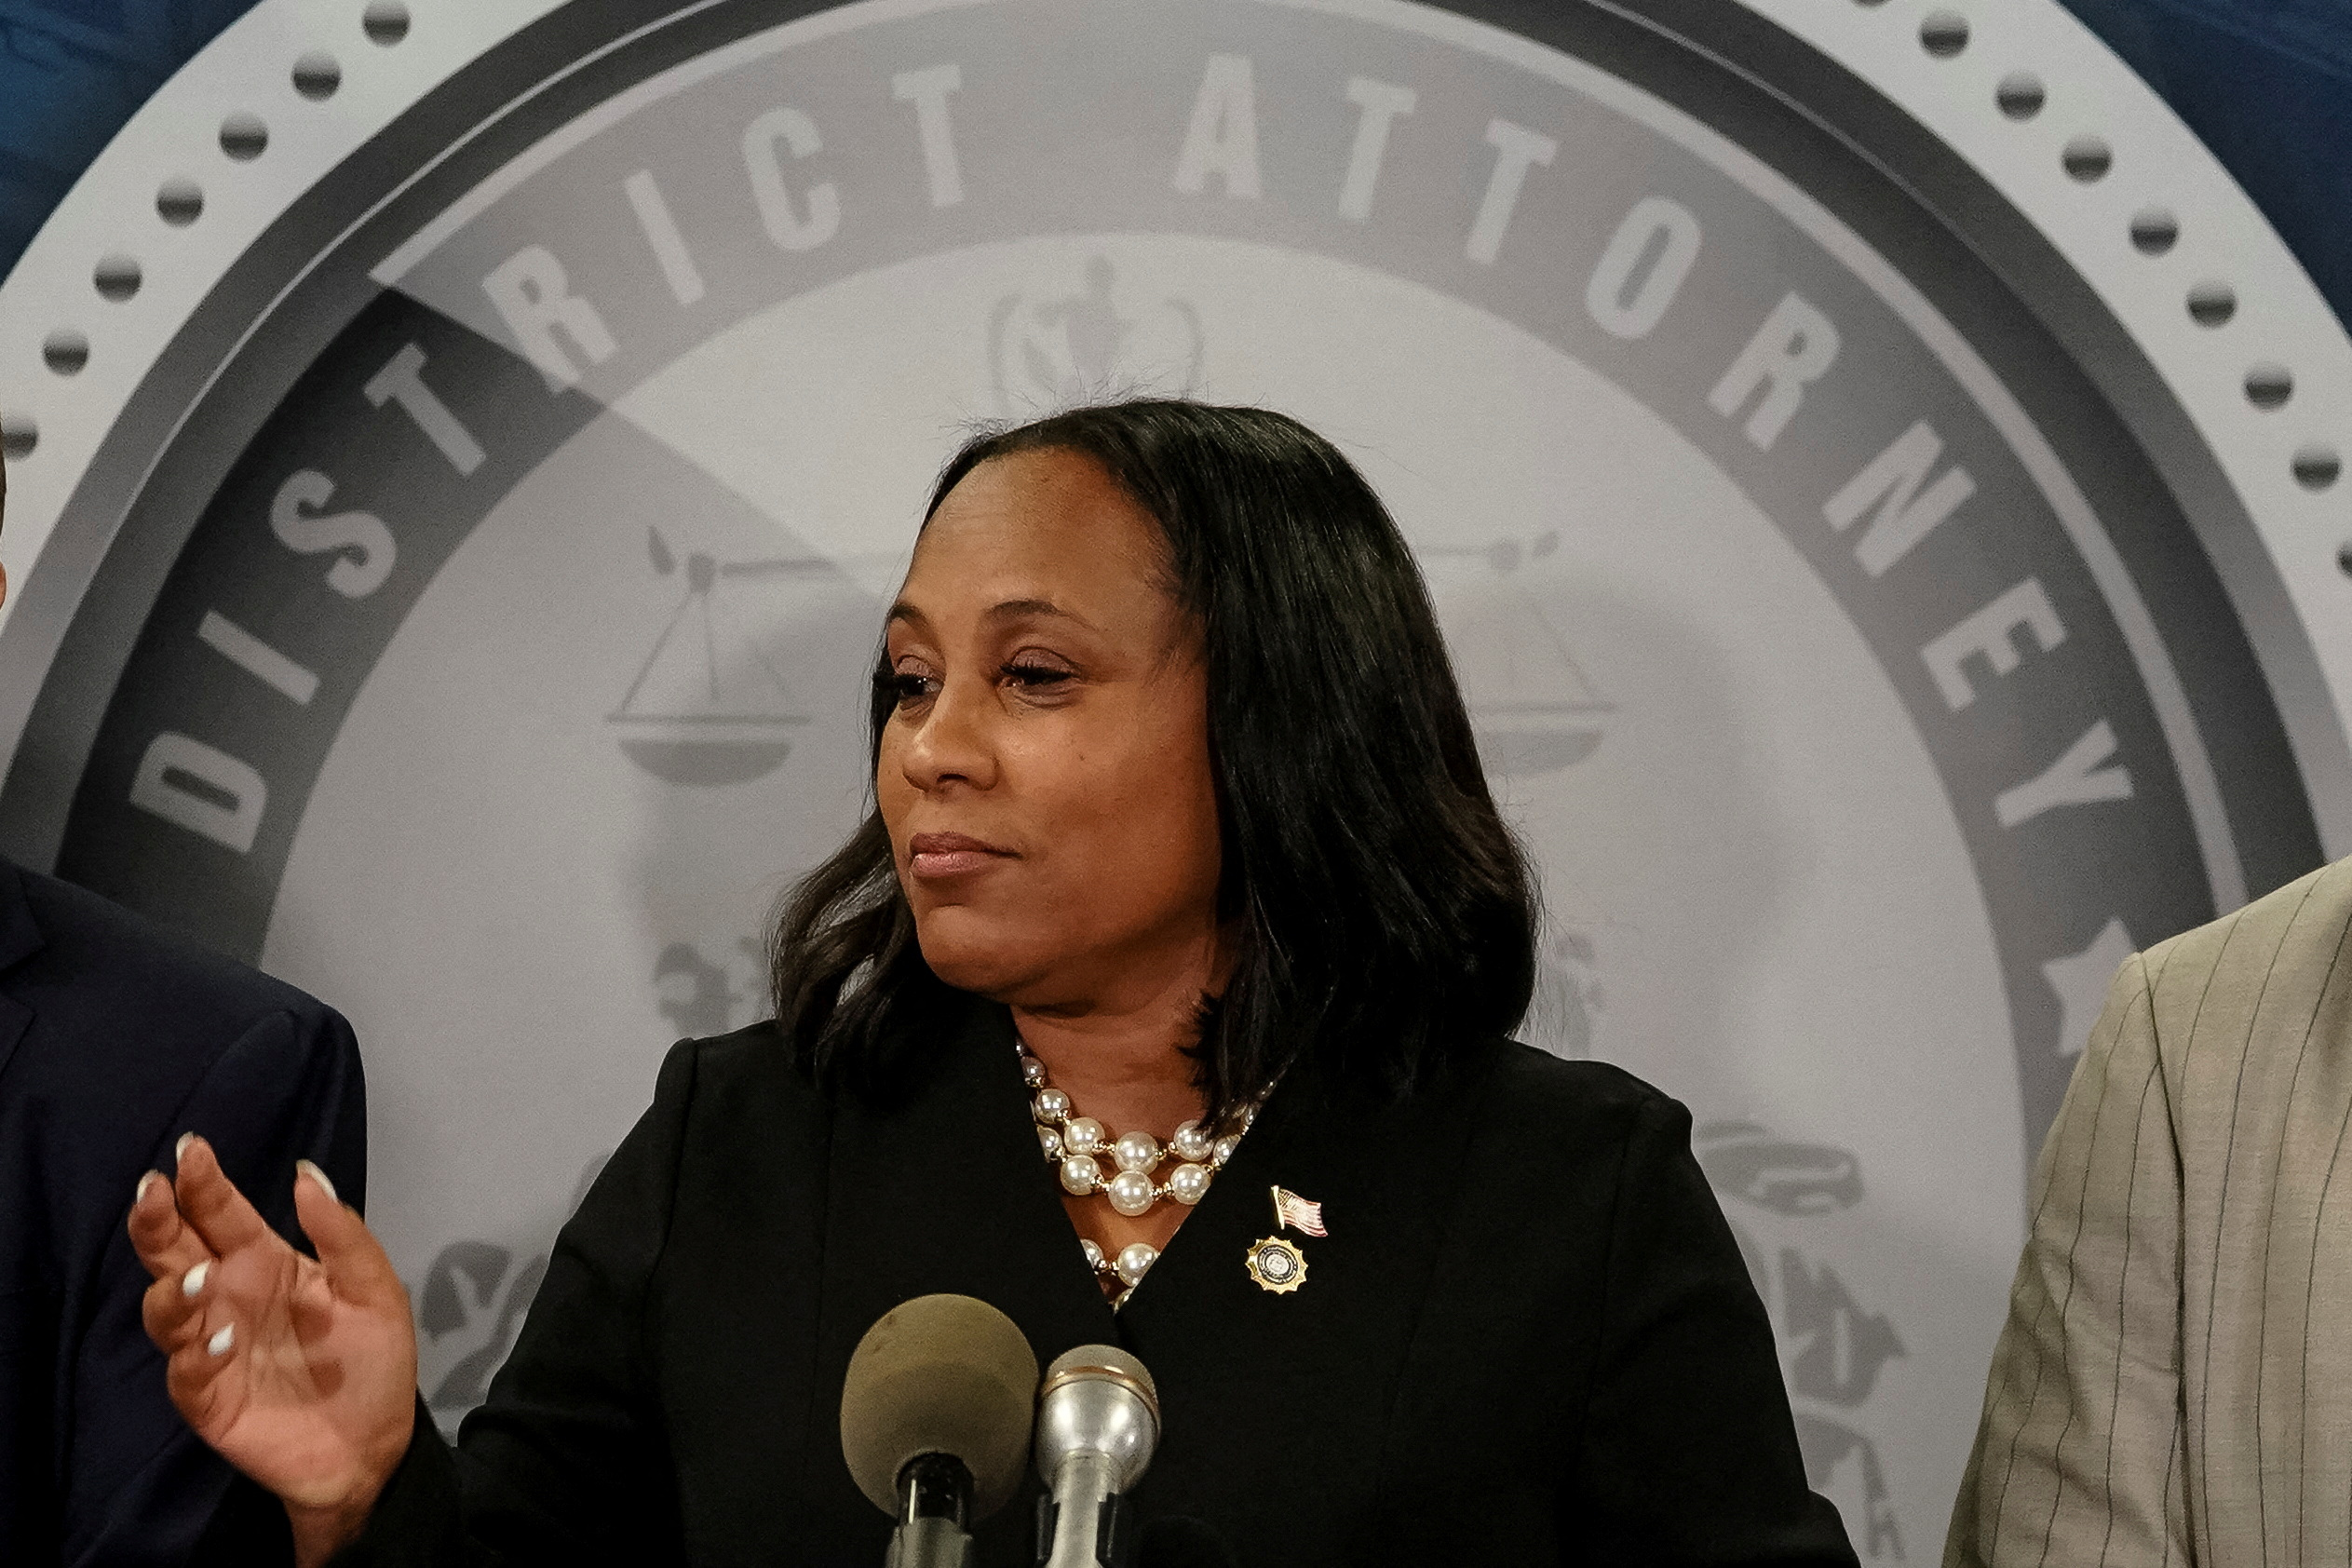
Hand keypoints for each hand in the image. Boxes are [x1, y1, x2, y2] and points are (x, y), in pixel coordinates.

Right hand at [129, 1135, 418, 1565]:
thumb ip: (342, 1234)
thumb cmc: (372, 1360)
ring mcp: (212, 1346)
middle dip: (157, 1221)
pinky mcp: (208, 1398)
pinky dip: (196, 1354)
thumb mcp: (375, 1288)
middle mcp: (229, 1296)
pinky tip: (221, 1341)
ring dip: (172, 1291)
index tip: (190, 1149)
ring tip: (199, 1277)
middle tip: (151, 1192)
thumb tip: (305, 1174)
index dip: (203, 1182)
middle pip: (175, 1251)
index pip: (223, 1213)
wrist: (374, 1444)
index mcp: (266, 1262)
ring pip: (166, 1309)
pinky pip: (186, 1372)